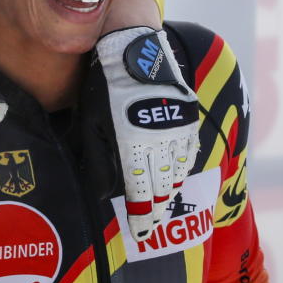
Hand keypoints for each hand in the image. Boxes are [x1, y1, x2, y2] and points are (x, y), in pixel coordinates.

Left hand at [95, 27, 199, 240]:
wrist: (134, 48)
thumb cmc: (105, 85)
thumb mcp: (93, 123)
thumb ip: (99, 161)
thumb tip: (103, 194)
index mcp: (133, 146)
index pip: (140, 193)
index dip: (142, 216)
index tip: (142, 234)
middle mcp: (160, 142)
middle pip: (161, 187)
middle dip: (155, 208)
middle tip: (151, 224)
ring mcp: (178, 129)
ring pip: (178, 171)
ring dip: (169, 189)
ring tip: (162, 203)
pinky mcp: (189, 116)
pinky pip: (189, 151)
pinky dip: (183, 167)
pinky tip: (177, 174)